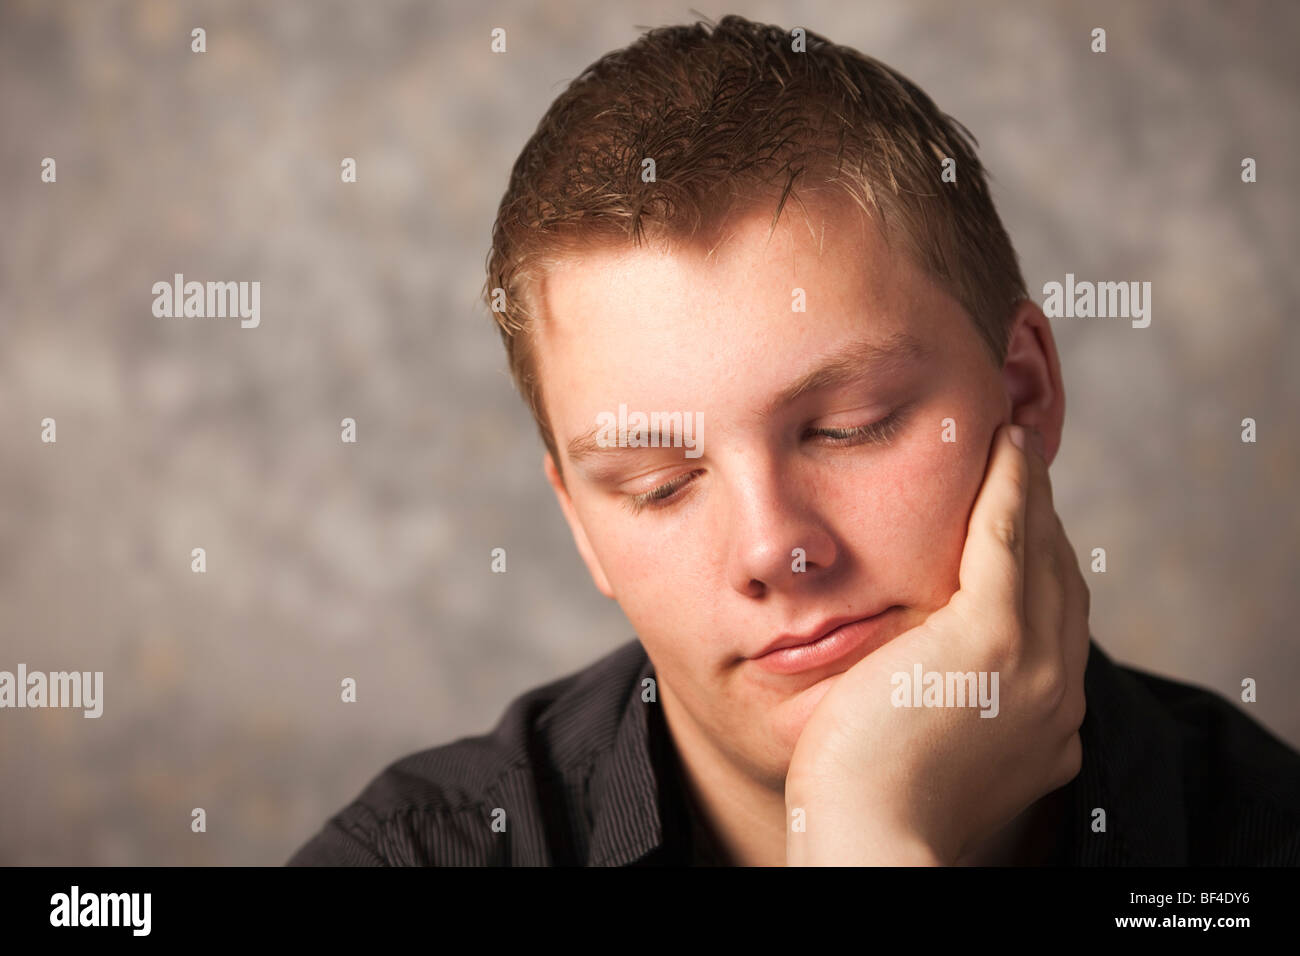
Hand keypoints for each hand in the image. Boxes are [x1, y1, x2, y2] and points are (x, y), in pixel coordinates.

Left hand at [784, 422, 1089, 864]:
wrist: (869, 836)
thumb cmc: (872, 798)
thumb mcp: (931, 745)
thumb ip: (949, 701)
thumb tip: (920, 668)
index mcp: (1048, 722)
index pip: (1054, 621)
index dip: (1041, 563)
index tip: (1022, 522)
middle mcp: (1060, 692)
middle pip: (1059, 579)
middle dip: (1042, 518)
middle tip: (1020, 466)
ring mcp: (1035, 665)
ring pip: (1040, 552)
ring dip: (1029, 491)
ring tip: (1011, 446)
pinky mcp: (993, 639)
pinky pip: (1008, 540)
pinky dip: (1010, 488)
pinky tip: (1004, 447)